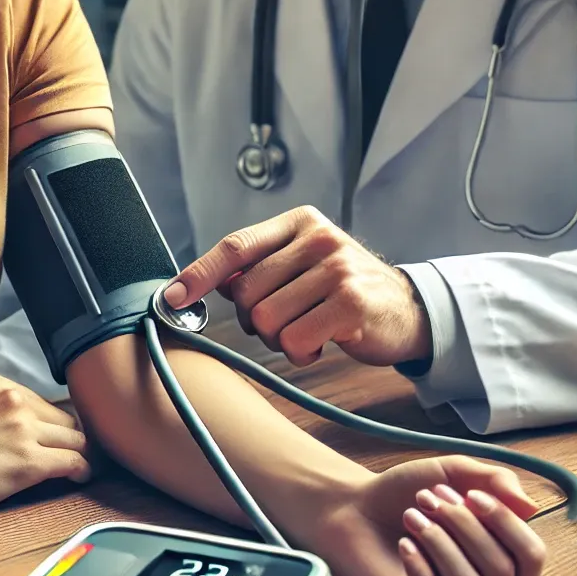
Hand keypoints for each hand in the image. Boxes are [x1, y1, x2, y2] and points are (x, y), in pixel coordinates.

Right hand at [0, 373, 91, 520]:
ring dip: (83, 453)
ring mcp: (23, 429)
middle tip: (80, 454)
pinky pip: (74, 461)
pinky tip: (81, 477)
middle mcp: (15, 399)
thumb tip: (26, 422)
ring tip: (84, 466)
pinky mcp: (28, 461)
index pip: (46, 403)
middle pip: (66, 418)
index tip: (61, 439)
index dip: (56, 425)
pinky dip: (83, 469)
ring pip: (76, 438)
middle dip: (74, 438)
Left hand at [163, 206, 431, 366]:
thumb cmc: (343, 291)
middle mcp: (318, 239)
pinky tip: (322, 342)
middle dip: (256, 320)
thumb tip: (208, 285)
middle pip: (246, 293)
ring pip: (267, 320)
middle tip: (287, 322)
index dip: (198, 275)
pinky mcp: (351, 304)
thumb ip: (260, 269)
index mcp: (300, 222)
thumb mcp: (303, 266)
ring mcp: (337, 269)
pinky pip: (295, 341)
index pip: (235, 247)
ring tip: (308, 330)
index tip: (169, 298)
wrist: (407, 310)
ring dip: (280, 339)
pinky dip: (301, 352)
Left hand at [305, 457, 546, 575]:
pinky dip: (421, 568)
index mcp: (497, 555)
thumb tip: (530, 506)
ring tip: (412, 516)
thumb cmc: (403, 493)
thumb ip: (494, 479)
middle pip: (503, 573)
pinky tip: (404, 544)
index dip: (508, 526)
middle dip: (466, 527)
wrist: (352, 506)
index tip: (472, 495)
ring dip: (441, 543)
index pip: (531, 559)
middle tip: (430, 499)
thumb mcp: (452, 472)